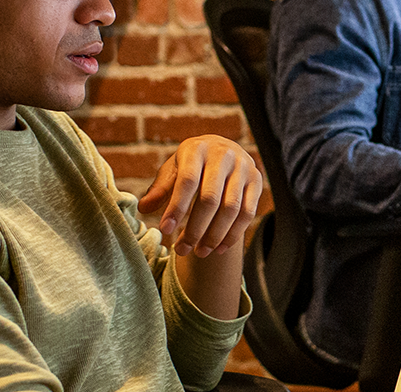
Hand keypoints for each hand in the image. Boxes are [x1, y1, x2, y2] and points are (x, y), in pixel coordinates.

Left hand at [139, 135, 262, 257]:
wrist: (222, 149)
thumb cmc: (191, 164)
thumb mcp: (173, 169)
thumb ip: (160, 188)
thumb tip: (144, 208)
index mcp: (197, 148)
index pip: (187, 181)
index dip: (176, 207)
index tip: (165, 231)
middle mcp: (223, 154)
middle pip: (210, 198)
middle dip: (195, 228)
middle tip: (181, 250)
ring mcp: (243, 167)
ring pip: (231, 209)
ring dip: (214, 235)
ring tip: (199, 253)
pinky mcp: (257, 180)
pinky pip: (248, 213)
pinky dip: (233, 234)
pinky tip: (219, 248)